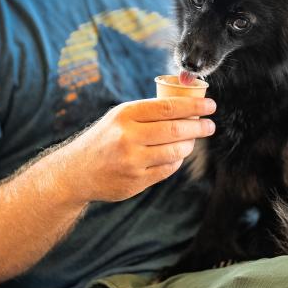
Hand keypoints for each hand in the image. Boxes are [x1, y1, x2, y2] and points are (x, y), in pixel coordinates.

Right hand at [60, 97, 215, 202]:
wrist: (77, 171)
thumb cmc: (105, 138)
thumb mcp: (119, 117)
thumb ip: (148, 111)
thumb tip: (188, 105)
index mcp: (125, 115)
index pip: (168, 107)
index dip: (194, 107)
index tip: (211, 106)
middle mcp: (128, 137)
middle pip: (175, 130)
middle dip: (199, 127)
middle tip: (210, 125)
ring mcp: (132, 161)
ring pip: (175, 151)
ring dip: (189, 145)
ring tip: (193, 140)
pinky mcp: (136, 181)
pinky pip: (168, 169)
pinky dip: (176, 160)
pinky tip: (176, 154)